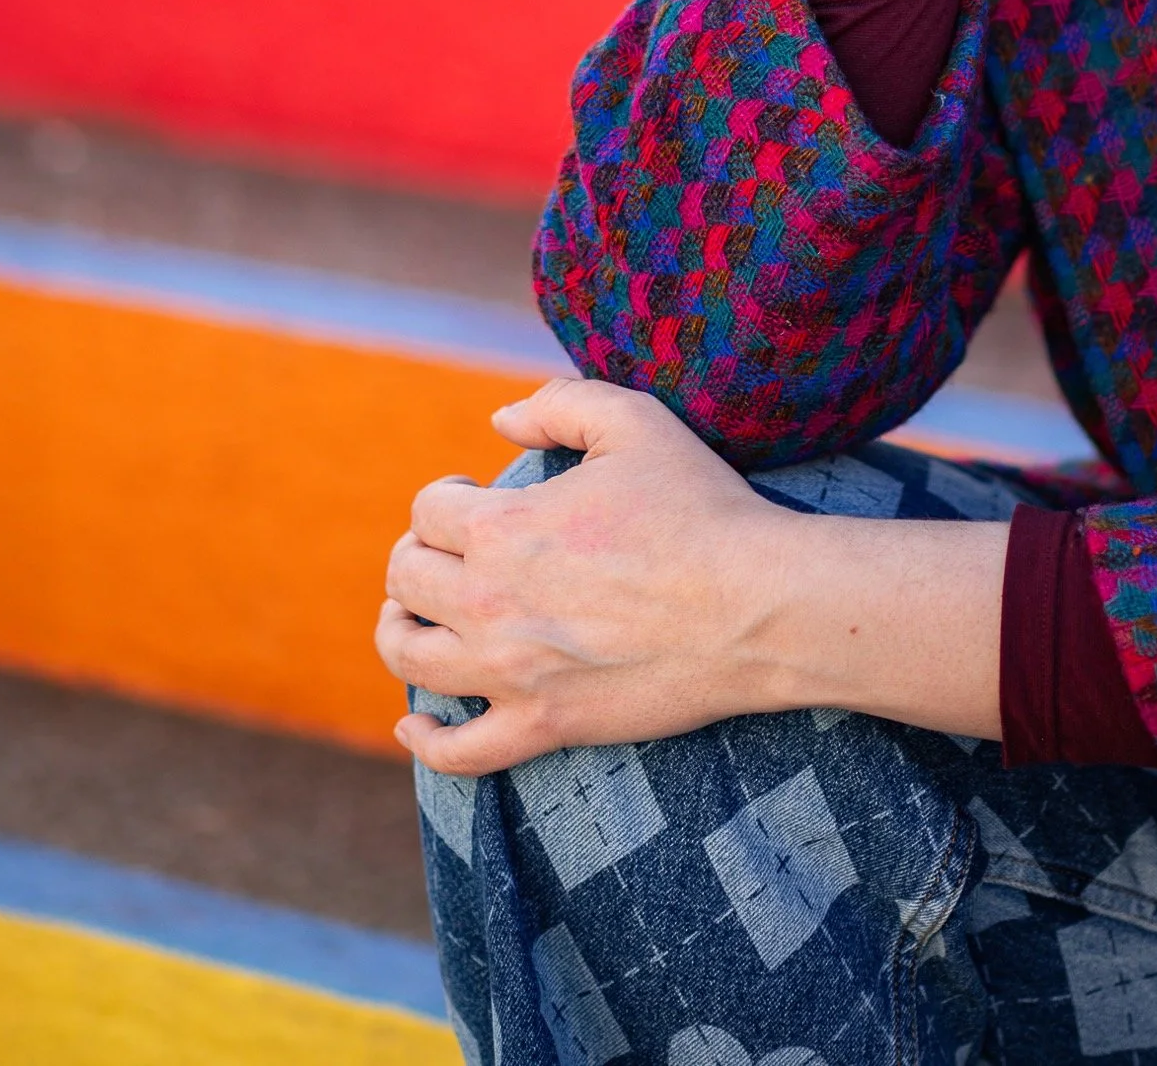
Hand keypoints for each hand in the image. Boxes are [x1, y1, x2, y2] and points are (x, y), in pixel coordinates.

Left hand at [378, 380, 789, 774]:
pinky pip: (458, 752)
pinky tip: (414, 725)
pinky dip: (425, 741)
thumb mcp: (632, 421)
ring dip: (398, 631)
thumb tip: (501, 420)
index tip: (471, 496)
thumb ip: (557, 403)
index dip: (445, 496)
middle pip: (405, 580)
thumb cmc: (700, 508)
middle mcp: (490, 603)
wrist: (758, 606)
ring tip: (414, 617)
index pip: (426, 511)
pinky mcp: (546, 726)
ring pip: (409, 659)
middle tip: (449, 550)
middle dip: (416, 555)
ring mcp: (513, 673)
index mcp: (502, 528)